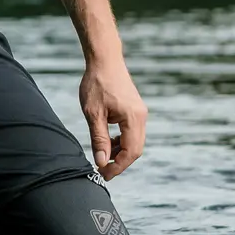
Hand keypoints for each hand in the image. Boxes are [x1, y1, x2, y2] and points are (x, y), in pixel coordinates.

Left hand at [80, 57, 147, 179]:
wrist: (104, 60)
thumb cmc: (97, 83)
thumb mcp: (93, 113)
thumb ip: (99, 139)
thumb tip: (101, 161)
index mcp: (133, 118)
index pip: (130, 152)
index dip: (118, 167)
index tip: (104, 174)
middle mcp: (141, 116)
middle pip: (135, 149)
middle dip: (119, 162)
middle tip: (102, 170)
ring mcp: (140, 113)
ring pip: (134, 142)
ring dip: (119, 152)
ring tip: (101, 155)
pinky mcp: (135, 110)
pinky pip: (131, 132)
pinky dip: (121, 141)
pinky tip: (107, 142)